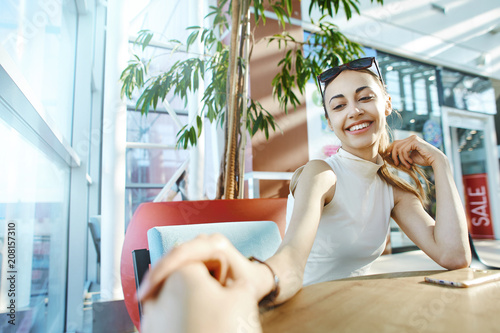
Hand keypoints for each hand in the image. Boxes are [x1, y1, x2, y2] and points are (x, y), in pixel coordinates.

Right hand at [138, 233, 260, 302]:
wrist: (256, 278)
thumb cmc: (249, 282)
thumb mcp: (235, 288)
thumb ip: (214, 286)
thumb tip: (188, 291)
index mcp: (216, 245)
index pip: (182, 252)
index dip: (163, 270)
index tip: (149, 289)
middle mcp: (207, 240)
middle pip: (173, 253)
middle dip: (156, 273)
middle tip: (144, 296)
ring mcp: (202, 244)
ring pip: (172, 257)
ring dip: (159, 274)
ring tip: (149, 294)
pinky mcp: (197, 252)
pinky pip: (176, 261)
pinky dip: (166, 275)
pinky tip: (158, 289)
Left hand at [387, 135, 444, 168]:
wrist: (436, 160)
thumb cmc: (425, 159)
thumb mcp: (410, 157)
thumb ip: (402, 154)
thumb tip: (390, 155)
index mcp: (410, 140)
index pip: (396, 143)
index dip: (390, 150)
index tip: (389, 158)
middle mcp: (411, 137)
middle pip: (395, 144)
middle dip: (393, 155)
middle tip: (397, 164)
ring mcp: (413, 138)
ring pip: (399, 148)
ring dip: (402, 159)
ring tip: (407, 165)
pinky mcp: (415, 141)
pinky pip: (404, 150)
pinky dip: (405, 158)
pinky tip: (411, 162)